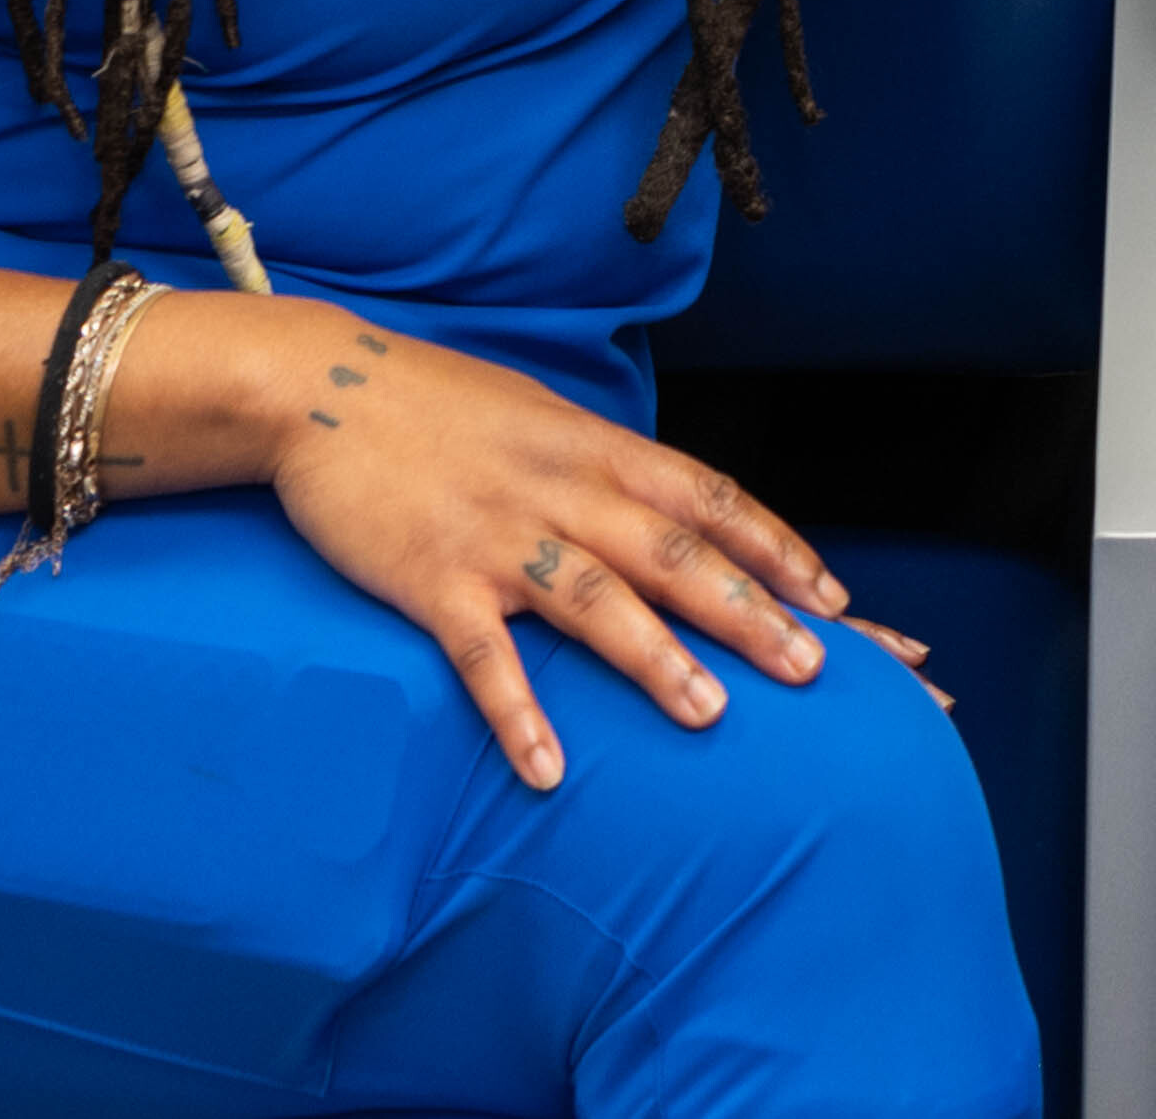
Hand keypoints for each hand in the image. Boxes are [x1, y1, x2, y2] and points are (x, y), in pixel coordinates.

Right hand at [163, 295, 847, 789]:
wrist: (320, 384)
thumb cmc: (438, 407)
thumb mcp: (542, 418)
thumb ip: (606, 465)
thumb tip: (673, 506)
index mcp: (594, 448)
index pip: (707, 496)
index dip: (774, 546)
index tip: (834, 596)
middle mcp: (561, 489)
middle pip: (672, 552)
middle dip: (748, 610)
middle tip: (814, 669)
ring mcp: (498, 536)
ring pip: (594, 598)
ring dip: (655, 659)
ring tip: (711, 716)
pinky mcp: (432, 578)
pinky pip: (483, 655)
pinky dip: (518, 712)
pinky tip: (546, 771)